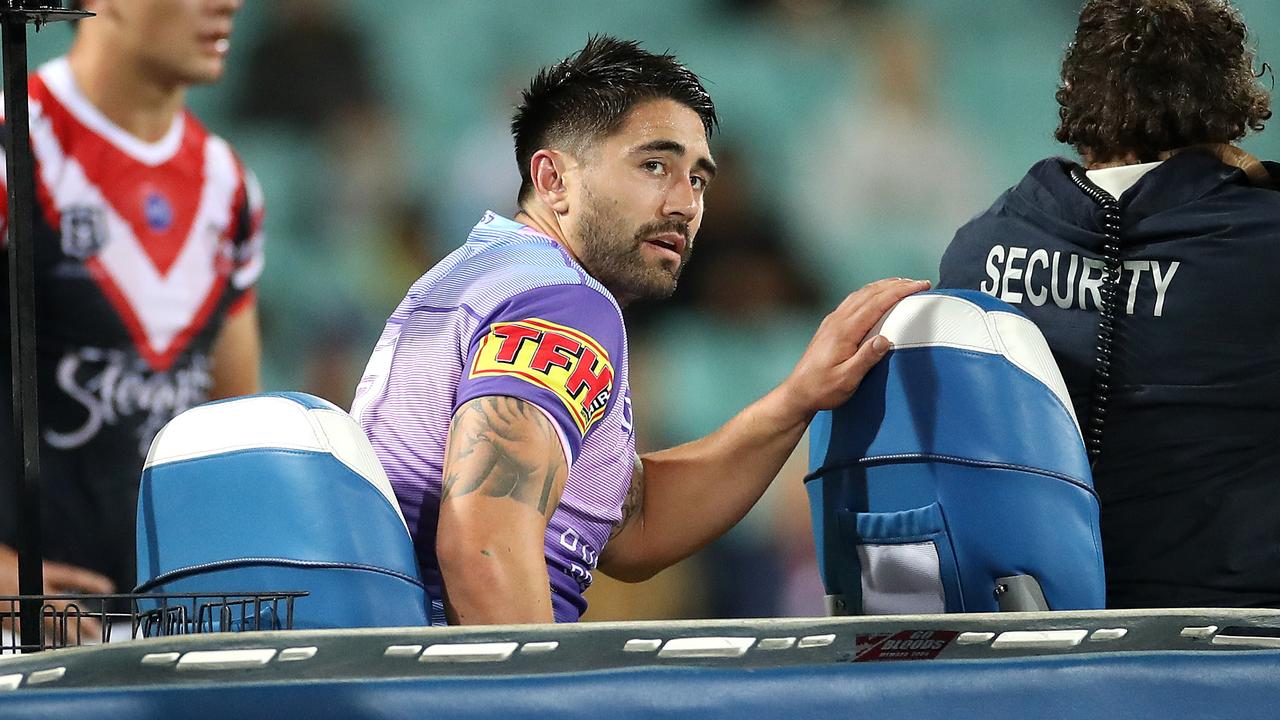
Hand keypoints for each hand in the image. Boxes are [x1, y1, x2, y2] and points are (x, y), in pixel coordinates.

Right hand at [1, 543, 114, 642]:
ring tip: (81, 642)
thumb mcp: (28, 568)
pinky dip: (42, 640)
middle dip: (83, 620)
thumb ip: (46, 580)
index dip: (91, 582)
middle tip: (98, 631)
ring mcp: (24, 605)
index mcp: (41, 572)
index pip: (72, 576)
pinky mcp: (11, 619)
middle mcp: (35, 589)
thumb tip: (63, 594)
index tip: (109, 587)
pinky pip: (30, 633)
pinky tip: (52, 646)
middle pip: (66, 607)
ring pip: (50, 623)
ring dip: (67, 635)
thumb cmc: (4, 568)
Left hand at [778, 278, 930, 419]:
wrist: (798, 392)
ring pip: (860, 294)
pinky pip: (852, 301)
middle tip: (917, 282)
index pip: (877, 303)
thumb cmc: (822, 389)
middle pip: (870, 293)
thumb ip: (866, 358)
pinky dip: (869, 293)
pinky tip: (874, 296)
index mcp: (844, 331)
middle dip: (896, 284)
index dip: (900, 291)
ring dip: (882, 286)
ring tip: (901, 284)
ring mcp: (832, 321)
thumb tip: (885, 339)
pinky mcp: (829, 326)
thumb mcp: (847, 379)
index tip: (919, 285)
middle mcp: (837, 321)